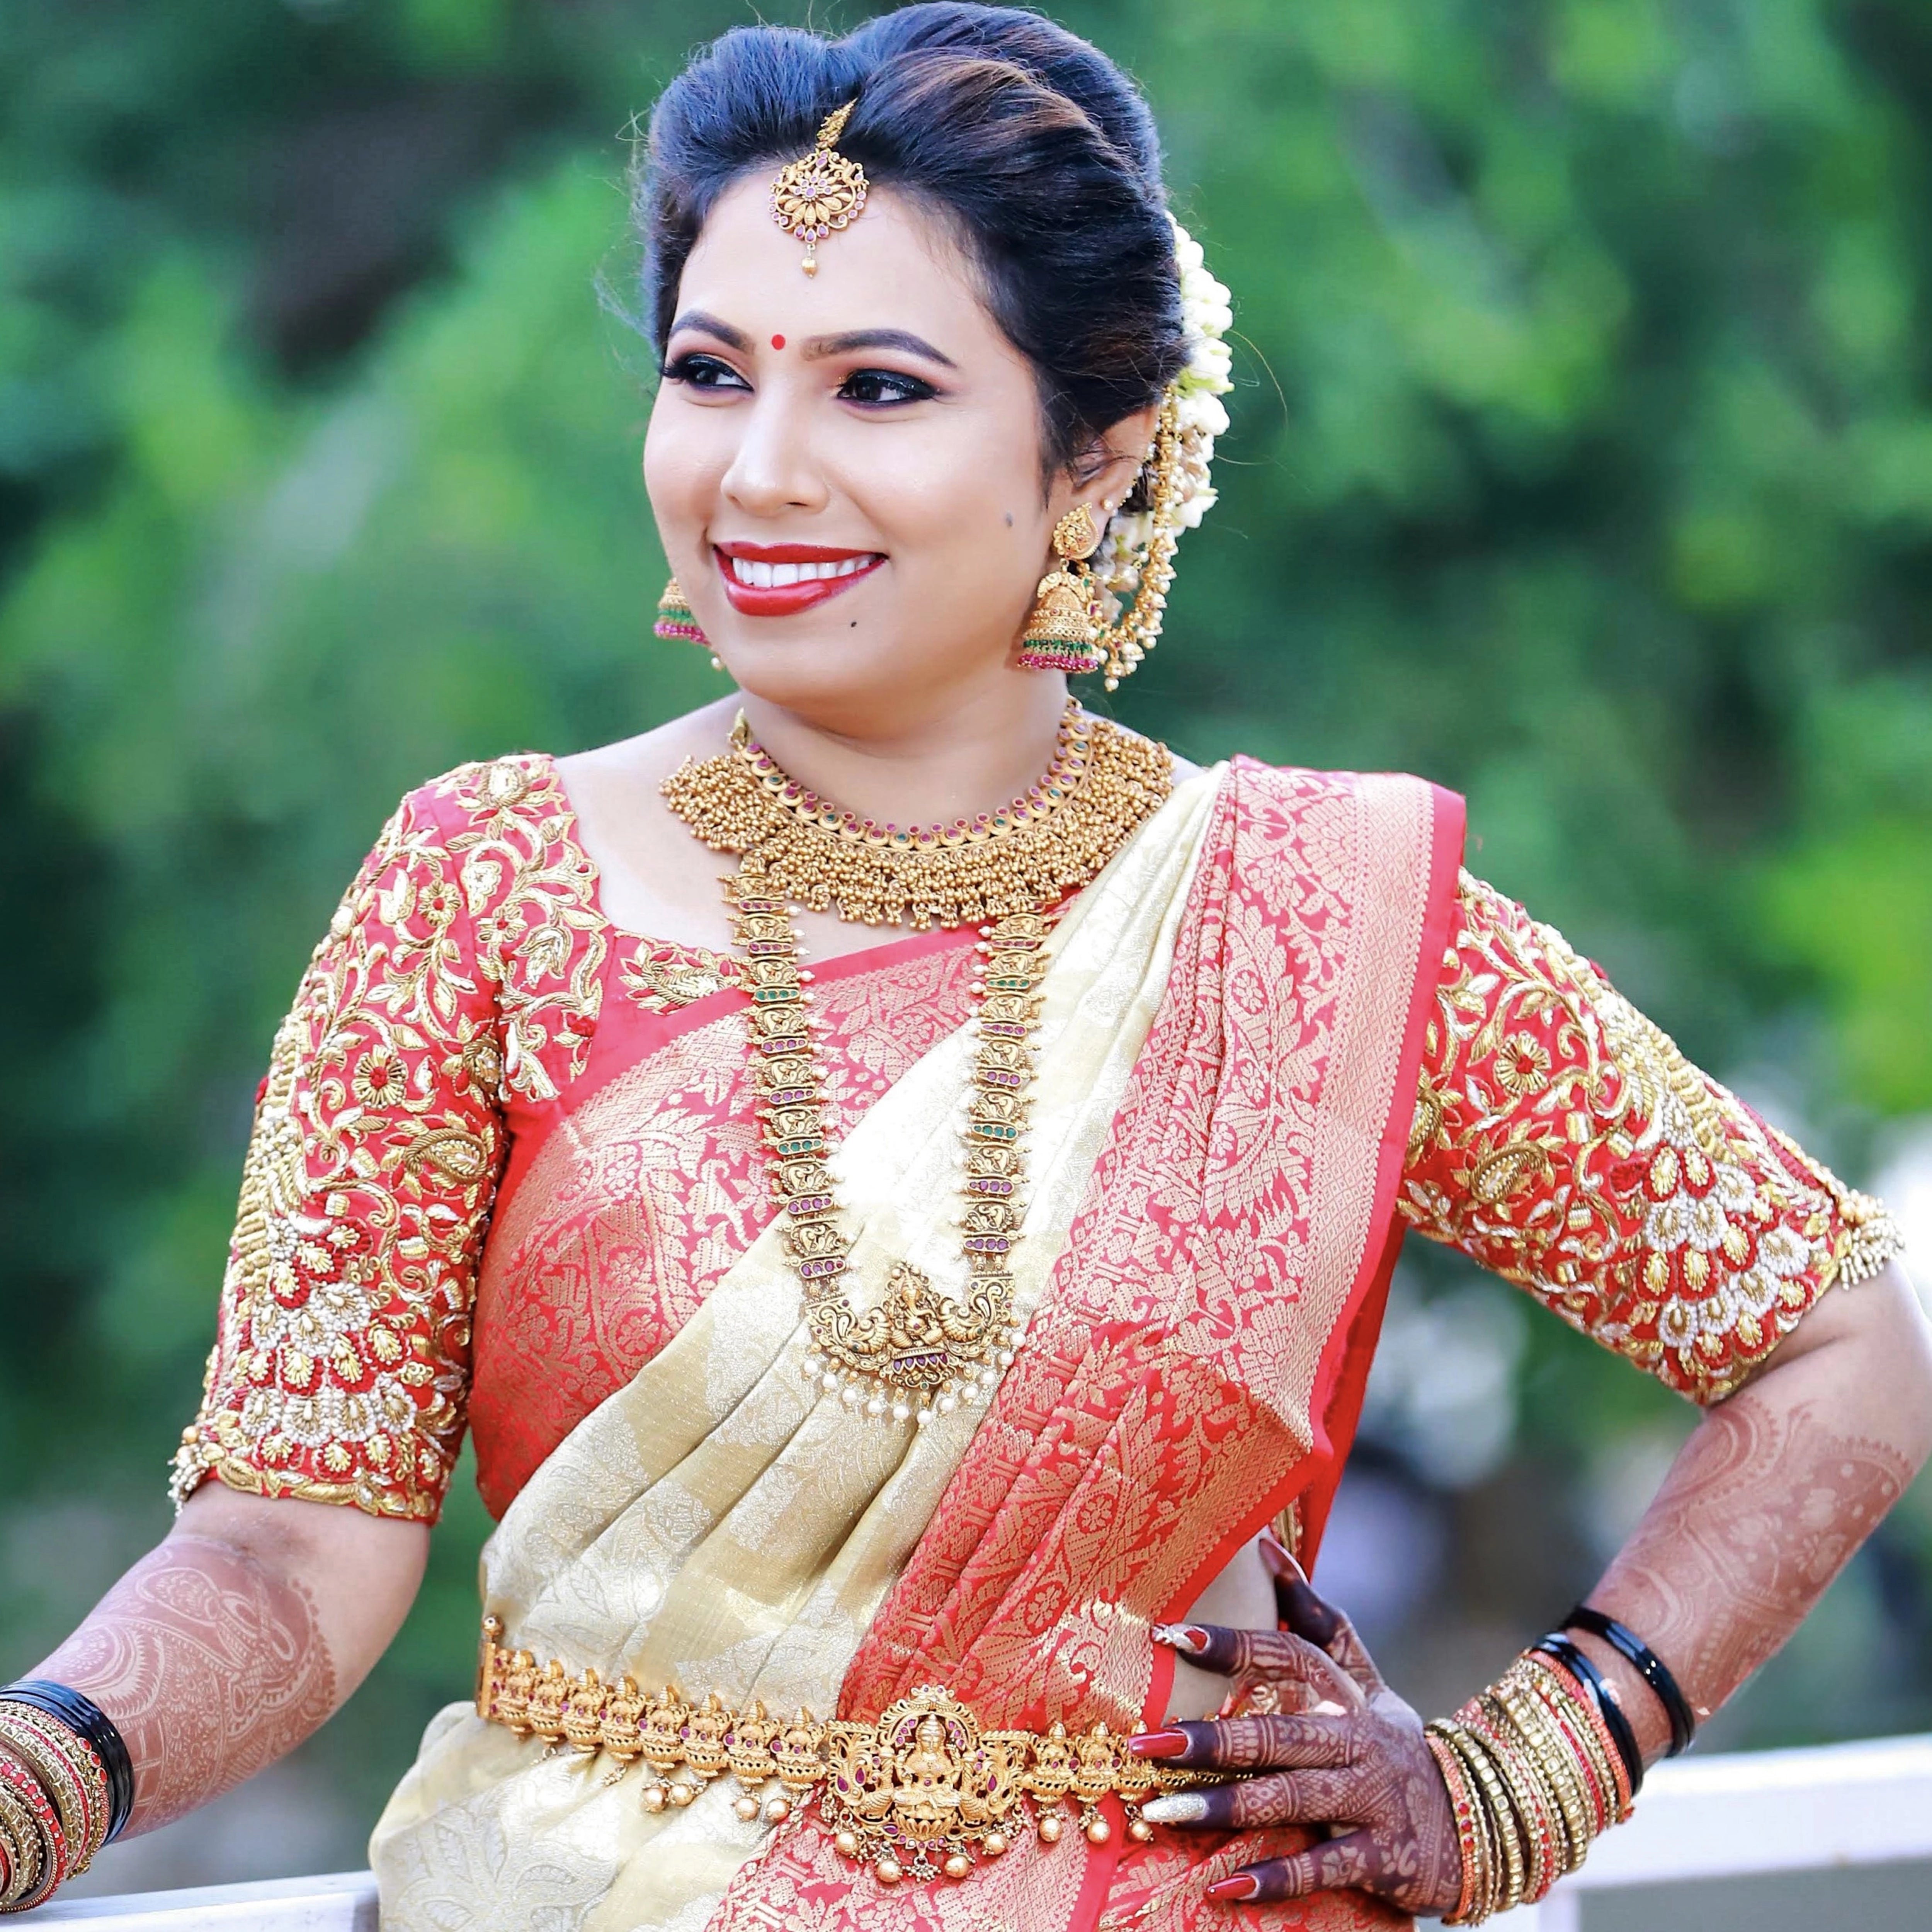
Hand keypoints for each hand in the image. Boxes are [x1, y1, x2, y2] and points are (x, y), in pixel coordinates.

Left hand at [1126, 1535, 1461, 1912]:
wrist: (1476, 1818)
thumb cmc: (1391, 1741)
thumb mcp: (1365, 1679)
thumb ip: (1318, 1621)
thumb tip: (1266, 1547)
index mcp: (1345, 1694)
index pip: (1285, 1655)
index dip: (1231, 1644)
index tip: (1170, 1635)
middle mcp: (1356, 1741)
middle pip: (1276, 1733)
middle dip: (1209, 1739)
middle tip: (1142, 1745)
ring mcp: (1369, 1800)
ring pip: (1289, 1798)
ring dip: (1224, 1808)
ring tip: (1160, 1812)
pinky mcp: (1383, 1858)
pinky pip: (1323, 1867)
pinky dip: (1274, 1879)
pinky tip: (1224, 1887)